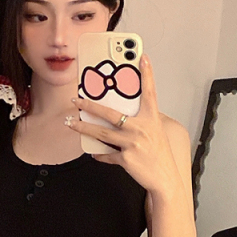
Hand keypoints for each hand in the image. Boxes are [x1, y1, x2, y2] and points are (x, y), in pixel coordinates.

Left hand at [67, 54, 178, 194]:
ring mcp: (132, 144)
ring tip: (71, 123)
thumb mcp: (156, 132)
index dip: (147, 74)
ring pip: (101, 133)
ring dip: (84, 127)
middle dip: (90, 104)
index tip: (142, 57)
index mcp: (151, 119)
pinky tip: (92, 152)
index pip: (149, 92)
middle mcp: (141, 129)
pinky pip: (106, 154)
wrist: (165, 178)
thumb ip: (143, 120)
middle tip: (77, 99)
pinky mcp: (126, 159)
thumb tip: (124, 113)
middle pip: (111, 113)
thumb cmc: (159, 154)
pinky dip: (98, 153)